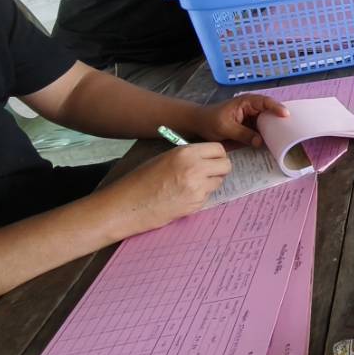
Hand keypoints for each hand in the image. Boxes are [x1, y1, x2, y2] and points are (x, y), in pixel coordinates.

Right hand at [105, 144, 230, 235]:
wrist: (127, 205)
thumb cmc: (141, 180)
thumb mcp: (165, 158)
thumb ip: (188, 156)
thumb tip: (209, 157)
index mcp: (186, 153)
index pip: (219, 149)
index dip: (217, 154)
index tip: (213, 159)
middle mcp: (195, 168)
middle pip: (226, 165)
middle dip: (219, 169)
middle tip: (208, 172)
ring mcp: (197, 188)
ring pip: (219, 182)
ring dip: (210, 183)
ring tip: (188, 185)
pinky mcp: (195, 205)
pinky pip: (208, 196)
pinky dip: (199, 196)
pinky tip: (182, 196)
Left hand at [193, 93, 288, 146]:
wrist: (199, 126)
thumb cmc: (210, 121)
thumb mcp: (225, 127)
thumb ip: (243, 134)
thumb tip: (261, 142)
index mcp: (246, 102)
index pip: (265, 102)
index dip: (276, 108)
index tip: (285, 115)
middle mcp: (253, 109)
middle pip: (271, 112)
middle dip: (280, 120)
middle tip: (292, 129)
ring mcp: (253, 119)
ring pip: (269, 123)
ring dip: (276, 130)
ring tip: (287, 137)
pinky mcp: (251, 128)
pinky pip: (263, 132)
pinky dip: (269, 137)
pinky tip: (275, 144)